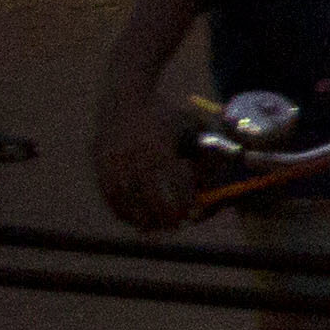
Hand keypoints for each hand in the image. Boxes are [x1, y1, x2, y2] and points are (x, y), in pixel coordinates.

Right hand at [91, 99, 196, 232]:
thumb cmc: (163, 115)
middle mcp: (136, 161)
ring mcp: (115, 166)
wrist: (124, 100)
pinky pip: (110, 197)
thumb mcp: (189, 126)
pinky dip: (121, 212)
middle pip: (152, 200)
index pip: (174, 188)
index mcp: (160, 151)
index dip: (183, 204)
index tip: (191, 214)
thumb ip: (206, 147)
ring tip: (153, 229)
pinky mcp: (100, 168)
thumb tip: (228, 166)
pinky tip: (132, 219)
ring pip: (128, 204)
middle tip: (175, 226)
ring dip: (141, 220)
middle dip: (165, 217)